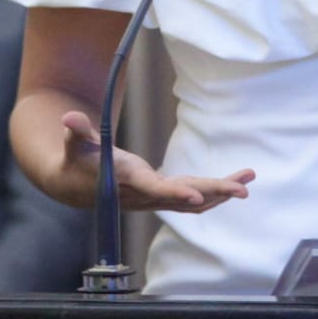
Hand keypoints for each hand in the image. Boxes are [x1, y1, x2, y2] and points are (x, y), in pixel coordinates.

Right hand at [60, 111, 254, 213]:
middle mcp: (146, 195)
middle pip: (185, 197)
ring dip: (223, 191)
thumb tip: (68, 117)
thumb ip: (75, 131)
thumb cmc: (76, 158)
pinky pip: (194, 198)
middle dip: (214, 193)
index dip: (176, 193)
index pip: (155, 190)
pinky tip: (236, 183)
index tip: (198, 197)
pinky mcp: (162, 195)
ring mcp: (156, 198)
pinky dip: (216, 192)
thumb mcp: (74, 142)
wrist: (74, 186)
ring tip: (249, 179)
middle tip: (243, 190)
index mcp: (127, 182)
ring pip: (195, 200)